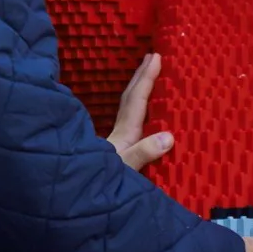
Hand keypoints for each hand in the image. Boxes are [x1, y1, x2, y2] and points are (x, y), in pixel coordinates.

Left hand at [109, 53, 172, 171]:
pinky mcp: (119, 147)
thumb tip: (168, 136)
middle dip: (141, 75)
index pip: (137, 100)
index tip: (156, 57)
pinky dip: (137, 105)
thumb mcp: (127, 169)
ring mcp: (119, 139)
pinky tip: (143, 108)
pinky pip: (131, 118)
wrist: (84, 195)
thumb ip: (144, 153)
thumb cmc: (105, 182)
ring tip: (147, 73)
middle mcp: (121, 131)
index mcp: (125, 132)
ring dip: (138, 87)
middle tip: (151, 55)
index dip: (147, 78)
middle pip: (130, 96)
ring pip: (129, 105)